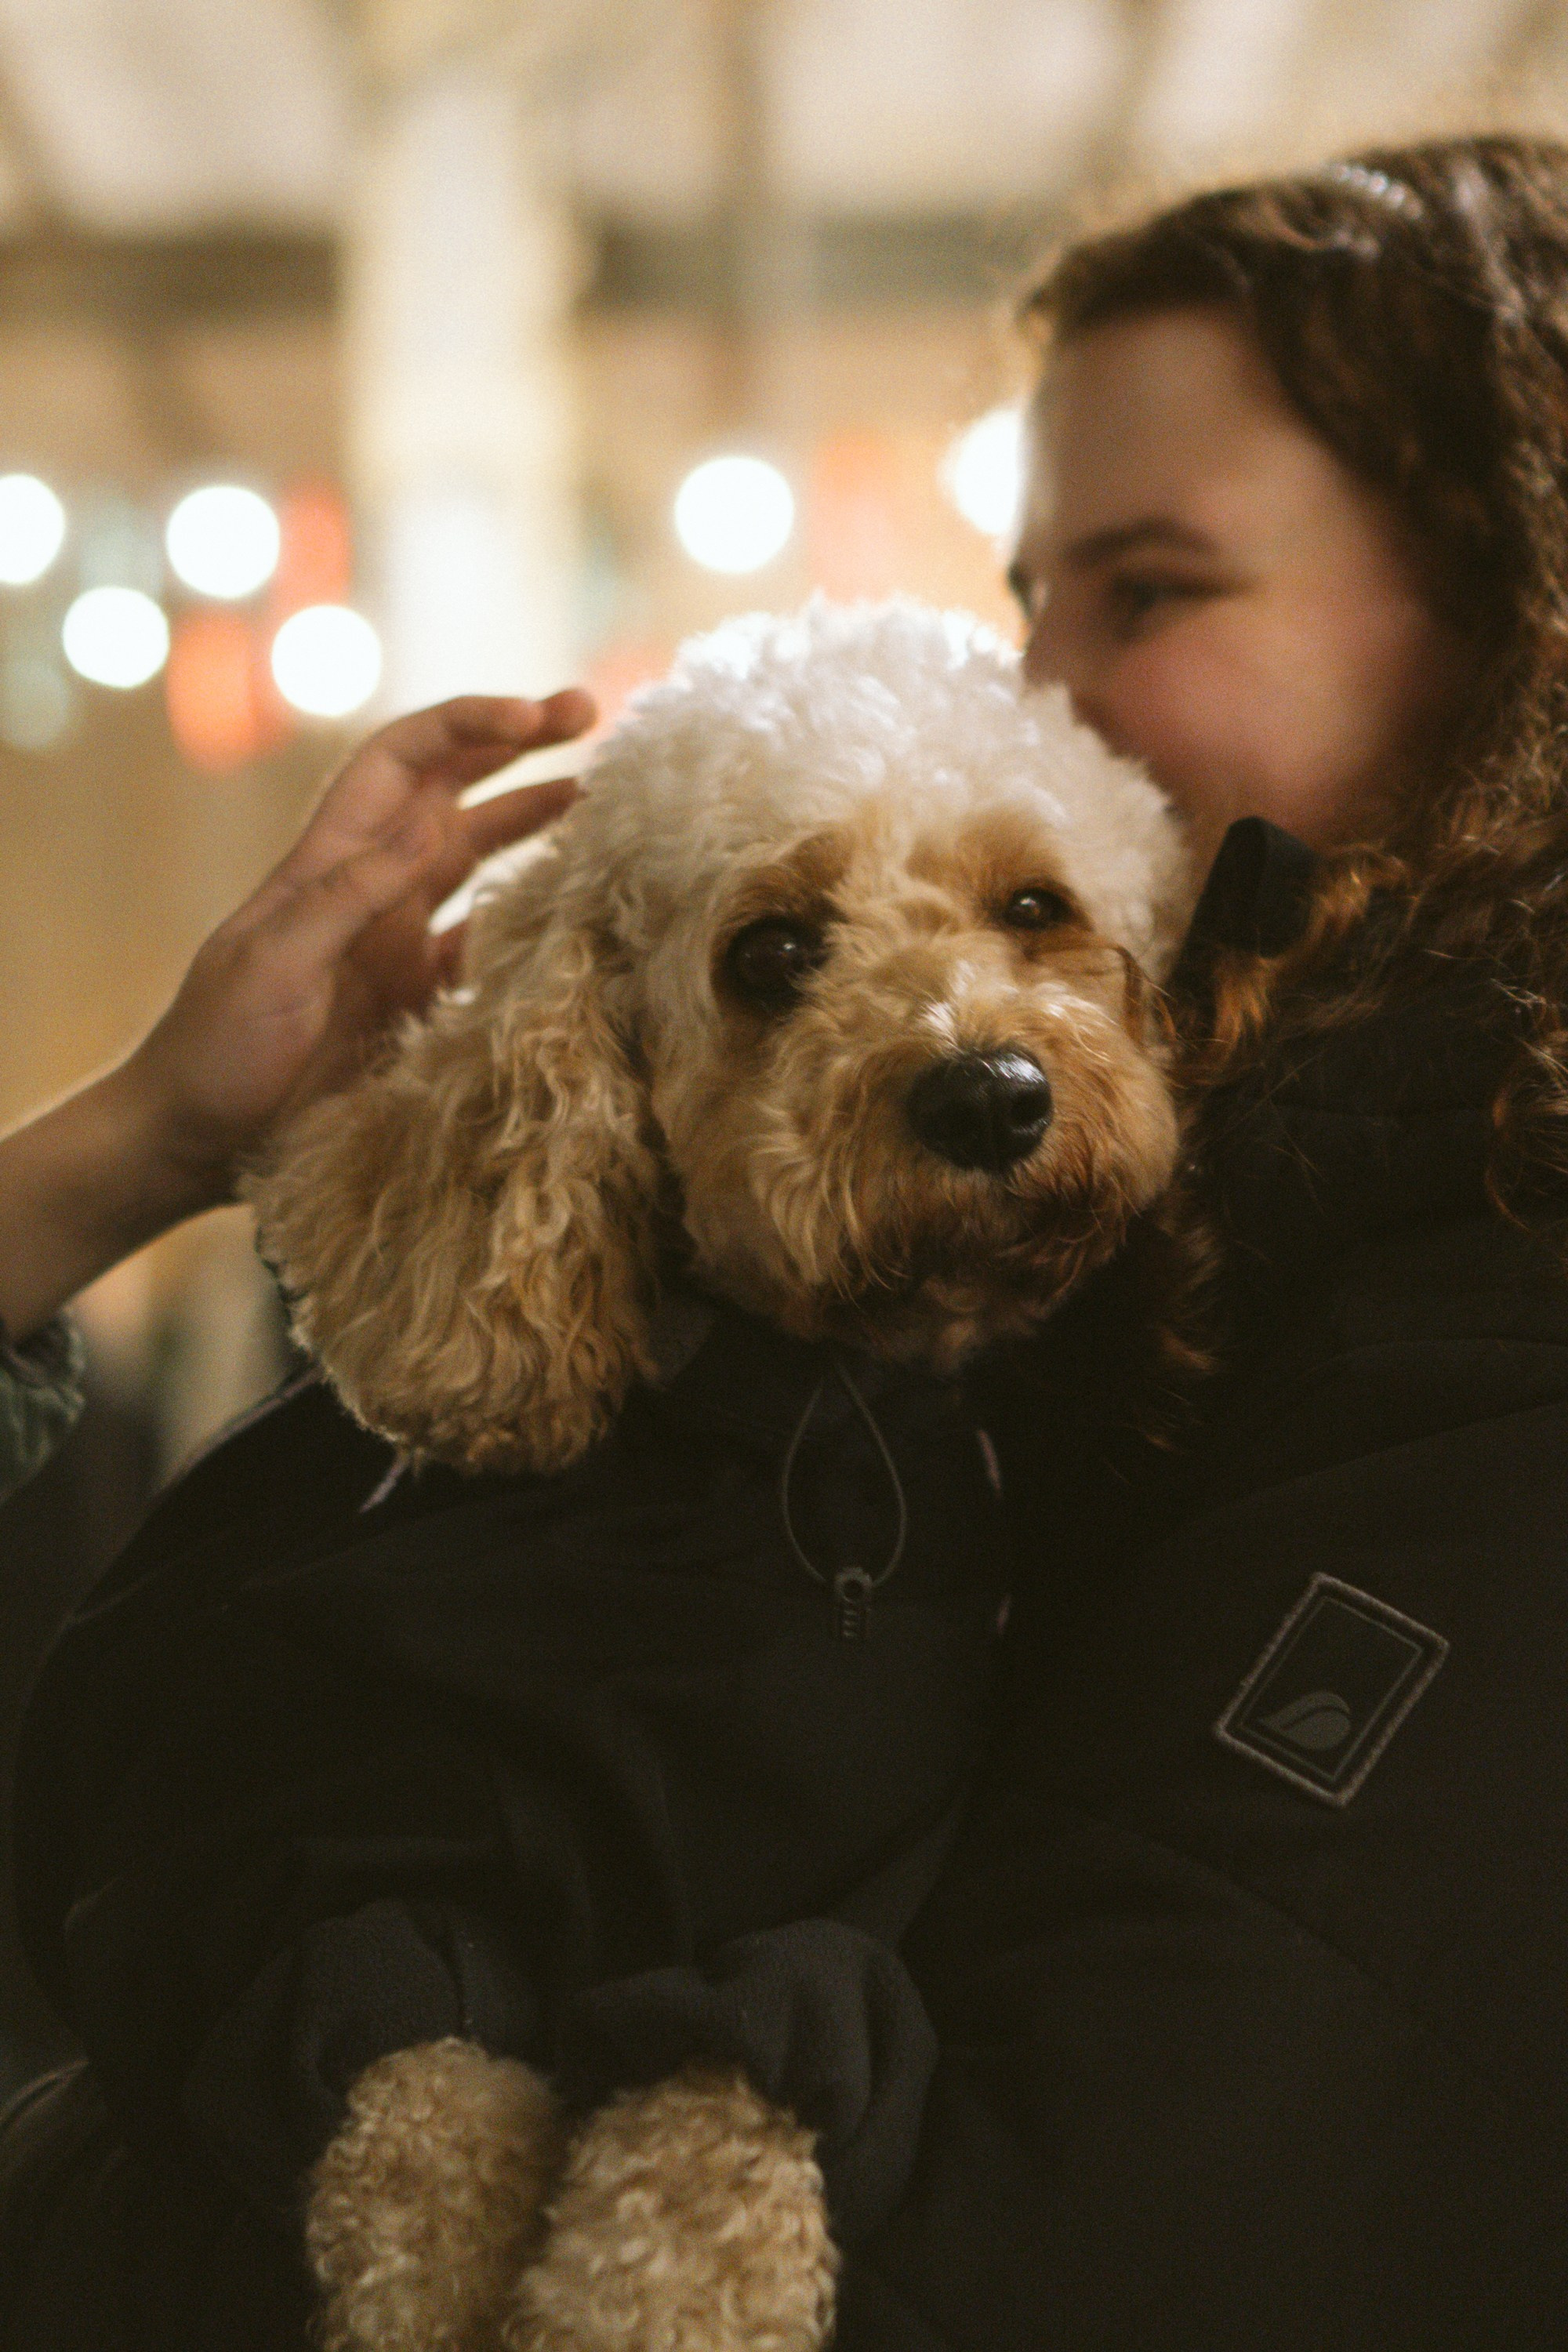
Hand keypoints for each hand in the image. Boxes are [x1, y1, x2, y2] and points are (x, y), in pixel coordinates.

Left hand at [0, 690, 594, 1338]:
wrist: (194, 1138)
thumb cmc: (215, 1048)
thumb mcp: (274, 964)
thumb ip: (347, 896)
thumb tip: (428, 821)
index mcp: (330, 862)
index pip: (404, 759)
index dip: (469, 725)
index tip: (537, 716)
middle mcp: (371, 889)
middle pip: (453, 791)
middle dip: (517, 746)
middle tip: (593, 714)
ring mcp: (395, 943)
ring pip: (477, 857)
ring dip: (533, 820)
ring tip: (601, 797)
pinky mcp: (415, 1001)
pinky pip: (483, 943)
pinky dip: (526, 919)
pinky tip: (571, 909)